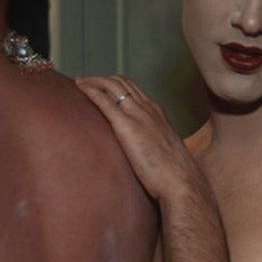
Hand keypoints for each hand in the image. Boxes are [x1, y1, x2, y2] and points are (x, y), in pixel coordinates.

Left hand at [76, 75, 208, 204]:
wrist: (181, 182)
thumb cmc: (175, 175)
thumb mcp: (165, 152)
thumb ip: (153, 145)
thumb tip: (144, 153)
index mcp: (158, 114)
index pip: (134, 90)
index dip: (116, 85)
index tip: (101, 87)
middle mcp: (148, 109)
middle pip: (122, 83)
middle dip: (101, 79)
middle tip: (85, 82)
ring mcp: (138, 115)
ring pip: (113, 86)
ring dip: (93, 80)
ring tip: (79, 82)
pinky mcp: (127, 126)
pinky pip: (105, 101)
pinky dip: (91, 90)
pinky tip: (79, 89)